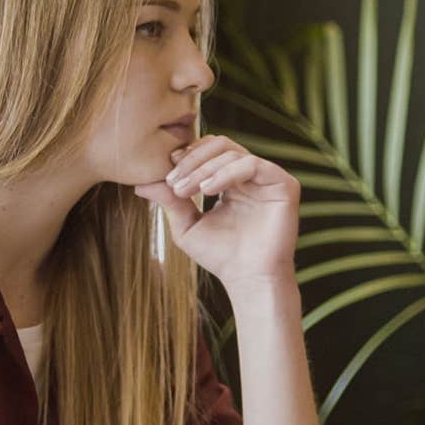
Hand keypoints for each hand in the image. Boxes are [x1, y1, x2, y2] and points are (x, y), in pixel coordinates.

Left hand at [134, 135, 297, 292]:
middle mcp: (251, 176)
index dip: (187, 157)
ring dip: (204, 168)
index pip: (209, 152)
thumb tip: (140, 183)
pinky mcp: (284, 184)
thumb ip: (169, 201)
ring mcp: (269, 178)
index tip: (166, 175)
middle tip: (174, 182)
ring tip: (187, 190)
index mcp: (231, 181)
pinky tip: (208, 190)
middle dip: (192, 160)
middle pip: (220, 145)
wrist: (247, 279)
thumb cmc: (220, 256)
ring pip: (233, 153)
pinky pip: (252, 165)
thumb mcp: (186, 226)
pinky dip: (226, 173)